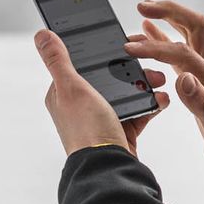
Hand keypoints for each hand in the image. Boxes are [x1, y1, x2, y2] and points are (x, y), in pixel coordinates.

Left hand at [34, 28, 170, 157]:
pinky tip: (162, 98)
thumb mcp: (71, 88)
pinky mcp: (121, 130)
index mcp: (63, 93)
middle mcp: (81, 105)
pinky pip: (139, 110)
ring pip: (126, 91)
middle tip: (148, 61)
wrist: (109, 168)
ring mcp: (101, 117)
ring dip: (145, 83)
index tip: (123, 41)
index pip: (81, 62)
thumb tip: (41, 34)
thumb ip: (58, 60)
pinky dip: (151, 103)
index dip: (101, 50)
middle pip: (108, 75)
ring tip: (159, 80)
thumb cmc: (86, 130)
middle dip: (130, 67)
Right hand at [122, 0, 203, 183]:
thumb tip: (183, 79)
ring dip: (167, 20)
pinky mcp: (201, 85)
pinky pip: (181, 54)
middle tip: (143, 5)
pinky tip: (150, 35)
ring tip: (142, 12)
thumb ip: (203, 105)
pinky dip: (164, 40)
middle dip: (169, 11)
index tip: (130, 48)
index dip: (155, 47)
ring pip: (187, 36)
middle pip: (193, 27)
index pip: (181, 53)